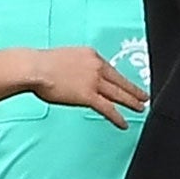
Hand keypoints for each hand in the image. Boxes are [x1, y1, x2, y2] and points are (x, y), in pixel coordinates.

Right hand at [28, 47, 147, 127]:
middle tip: (144, 96)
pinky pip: (108, 108)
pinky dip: (118, 117)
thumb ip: (76, 66)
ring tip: (140, 108)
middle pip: (120, 81)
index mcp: (91, 55)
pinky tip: (124, 123)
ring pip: (119, 94)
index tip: (127, 84)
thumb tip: (76, 76)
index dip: (121, 79)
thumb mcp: (65, 58)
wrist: (35, 67)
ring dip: (132, 102)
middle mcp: (96, 67)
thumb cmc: (42, 64)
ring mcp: (94, 81)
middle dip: (134, 90)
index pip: (111, 69)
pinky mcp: (88, 95)